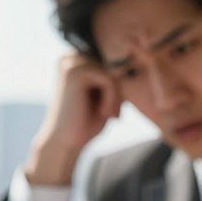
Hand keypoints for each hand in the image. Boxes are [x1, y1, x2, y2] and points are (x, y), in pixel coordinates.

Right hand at [24, 53, 121, 185]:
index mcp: (76, 60)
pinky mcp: (75, 73)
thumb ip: (116, 79)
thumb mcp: (106, 98)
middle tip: (115, 116)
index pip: (111, 63)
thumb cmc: (86, 123)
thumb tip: (136, 64)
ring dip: (117, 96)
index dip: (120, 86)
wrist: (65, 144)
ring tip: (112, 116)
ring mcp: (72, 63)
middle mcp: (72, 57)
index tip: (117, 111)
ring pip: (112, 72)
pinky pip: (108, 80)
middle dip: (119, 91)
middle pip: (112, 65)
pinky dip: (112, 99)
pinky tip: (105, 114)